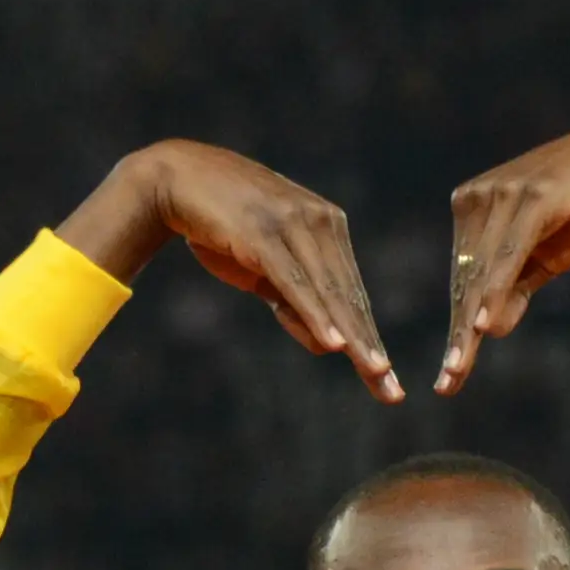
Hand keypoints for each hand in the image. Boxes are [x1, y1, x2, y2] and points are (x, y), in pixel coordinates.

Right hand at [57, 141, 397, 400]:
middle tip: (391, 391)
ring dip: (352, 338)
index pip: (351, 294)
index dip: (368, 338)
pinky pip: (296, 282)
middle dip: (370, 347)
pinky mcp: (265, 234)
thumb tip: (327, 345)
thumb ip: (293, 300)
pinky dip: (315, 314)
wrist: (177, 178)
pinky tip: (334, 344)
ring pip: (328, 293)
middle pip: (348, 298)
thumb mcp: (262, 269)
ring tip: (375, 372)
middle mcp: (319, 222)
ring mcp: (294, 225)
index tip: (386, 381)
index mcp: (326, 228)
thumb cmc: (220, 224)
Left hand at [438, 120, 569, 391]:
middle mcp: (479, 198)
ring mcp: (503, 193)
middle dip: (460, 333)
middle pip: (466, 278)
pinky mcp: (532, 196)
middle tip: (450, 381)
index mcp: (473, 209)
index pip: (463, 279)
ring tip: (461, 364)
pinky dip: (496, 288)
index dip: (458, 327)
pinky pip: (509, 251)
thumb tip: (490, 332)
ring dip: (472, 321)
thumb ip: (514, 289)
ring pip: (483, 270)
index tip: (450, 375)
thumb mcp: (544, 258)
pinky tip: (485, 323)